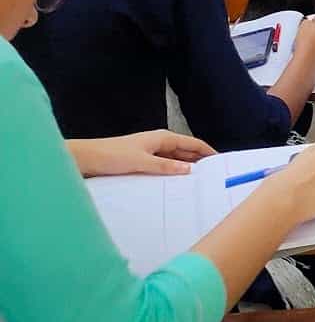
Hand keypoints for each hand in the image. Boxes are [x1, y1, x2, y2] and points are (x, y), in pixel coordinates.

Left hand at [68, 130, 216, 177]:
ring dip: (186, 169)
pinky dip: (173, 174)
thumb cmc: (111, 155)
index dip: (209, 151)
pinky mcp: (142, 162)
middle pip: (186, 152)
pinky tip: (177, 184)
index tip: (223, 162)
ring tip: (200, 183)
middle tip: (215, 176)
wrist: (84, 159)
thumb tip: (190, 170)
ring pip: (175, 160)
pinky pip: (164, 167)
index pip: (193, 143)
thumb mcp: (141, 162)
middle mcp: (158, 143)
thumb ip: (166, 166)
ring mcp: (150, 153)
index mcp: (162, 138)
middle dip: (200, 161)